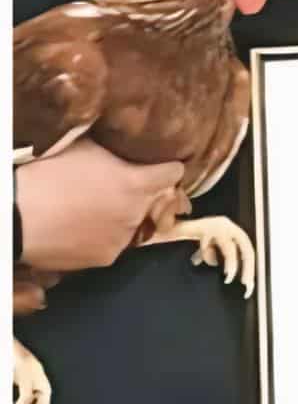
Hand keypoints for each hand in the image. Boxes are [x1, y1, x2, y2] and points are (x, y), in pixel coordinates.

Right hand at [14, 140, 184, 270]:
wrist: (17, 216)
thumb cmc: (48, 174)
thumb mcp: (84, 147)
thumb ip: (113, 150)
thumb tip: (124, 144)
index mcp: (137, 183)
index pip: (174, 173)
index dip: (167, 167)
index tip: (161, 166)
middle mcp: (137, 212)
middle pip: (154, 200)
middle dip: (141, 193)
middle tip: (116, 188)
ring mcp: (123, 238)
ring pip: (133, 223)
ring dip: (122, 216)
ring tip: (93, 211)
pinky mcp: (106, 258)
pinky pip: (113, 243)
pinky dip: (104, 237)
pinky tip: (82, 229)